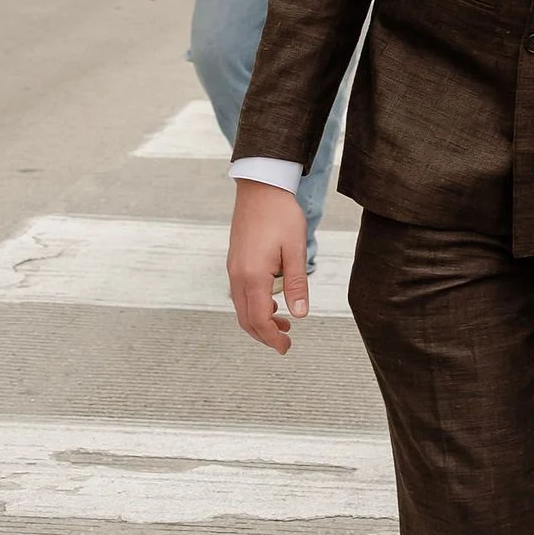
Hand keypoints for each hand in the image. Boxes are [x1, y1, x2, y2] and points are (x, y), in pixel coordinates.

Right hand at [228, 180, 309, 354]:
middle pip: (246, 319)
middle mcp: (238, 275)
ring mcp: (233, 268)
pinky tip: (272, 303)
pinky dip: (254, 306)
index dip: (272, 337)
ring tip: (283, 324)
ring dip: (259, 321)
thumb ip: (297, 284)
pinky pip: (240, 294)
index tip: (286, 347)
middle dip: (264, 335)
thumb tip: (300, 315)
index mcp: (253, 276)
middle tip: (285, 344)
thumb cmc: (281, 215)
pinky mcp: (235, 261)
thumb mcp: (295, 250)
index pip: (259, 319)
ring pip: (241, 307)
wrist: (260, 187)